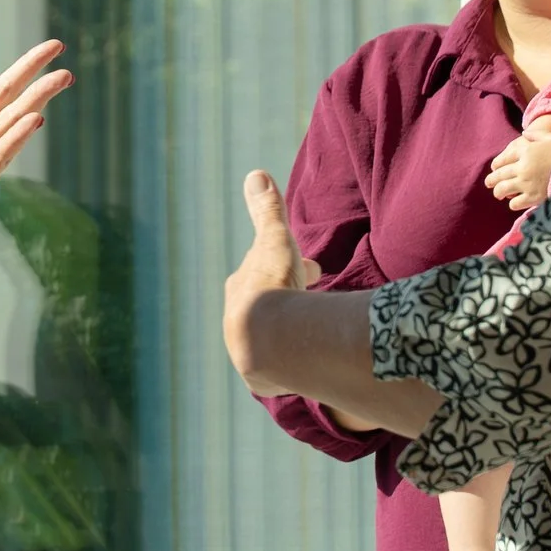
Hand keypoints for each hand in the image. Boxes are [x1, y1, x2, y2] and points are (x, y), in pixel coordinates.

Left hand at [222, 169, 308, 384]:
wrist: (269, 342)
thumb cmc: (272, 286)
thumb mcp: (274, 242)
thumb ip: (267, 211)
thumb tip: (255, 174)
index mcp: (241, 287)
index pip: (264, 270)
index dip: (286, 265)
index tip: (311, 267)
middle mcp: (237, 318)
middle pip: (266, 304)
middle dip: (287, 296)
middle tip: (312, 295)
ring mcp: (247, 349)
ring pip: (271, 333)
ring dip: (288, 327)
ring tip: (311, 329)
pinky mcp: (261, 375)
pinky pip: (278, 363)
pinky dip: (291, 356)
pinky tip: (304, 360)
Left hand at [486, 126, 550, 213]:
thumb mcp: (550, 138)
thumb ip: (535, 135)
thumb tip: (524, 133)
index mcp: (525, 151)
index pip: (501, 160)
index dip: (496, 166)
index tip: (495, 169)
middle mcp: (523, 167)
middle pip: (498, 175)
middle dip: (491, 180)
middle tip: (489, 183)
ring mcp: (527, 183)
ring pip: (502, 190)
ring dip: (498, 192)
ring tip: (498, 194)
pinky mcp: (533, 197)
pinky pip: (514, 203)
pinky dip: (513, 203)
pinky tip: (515, 201)